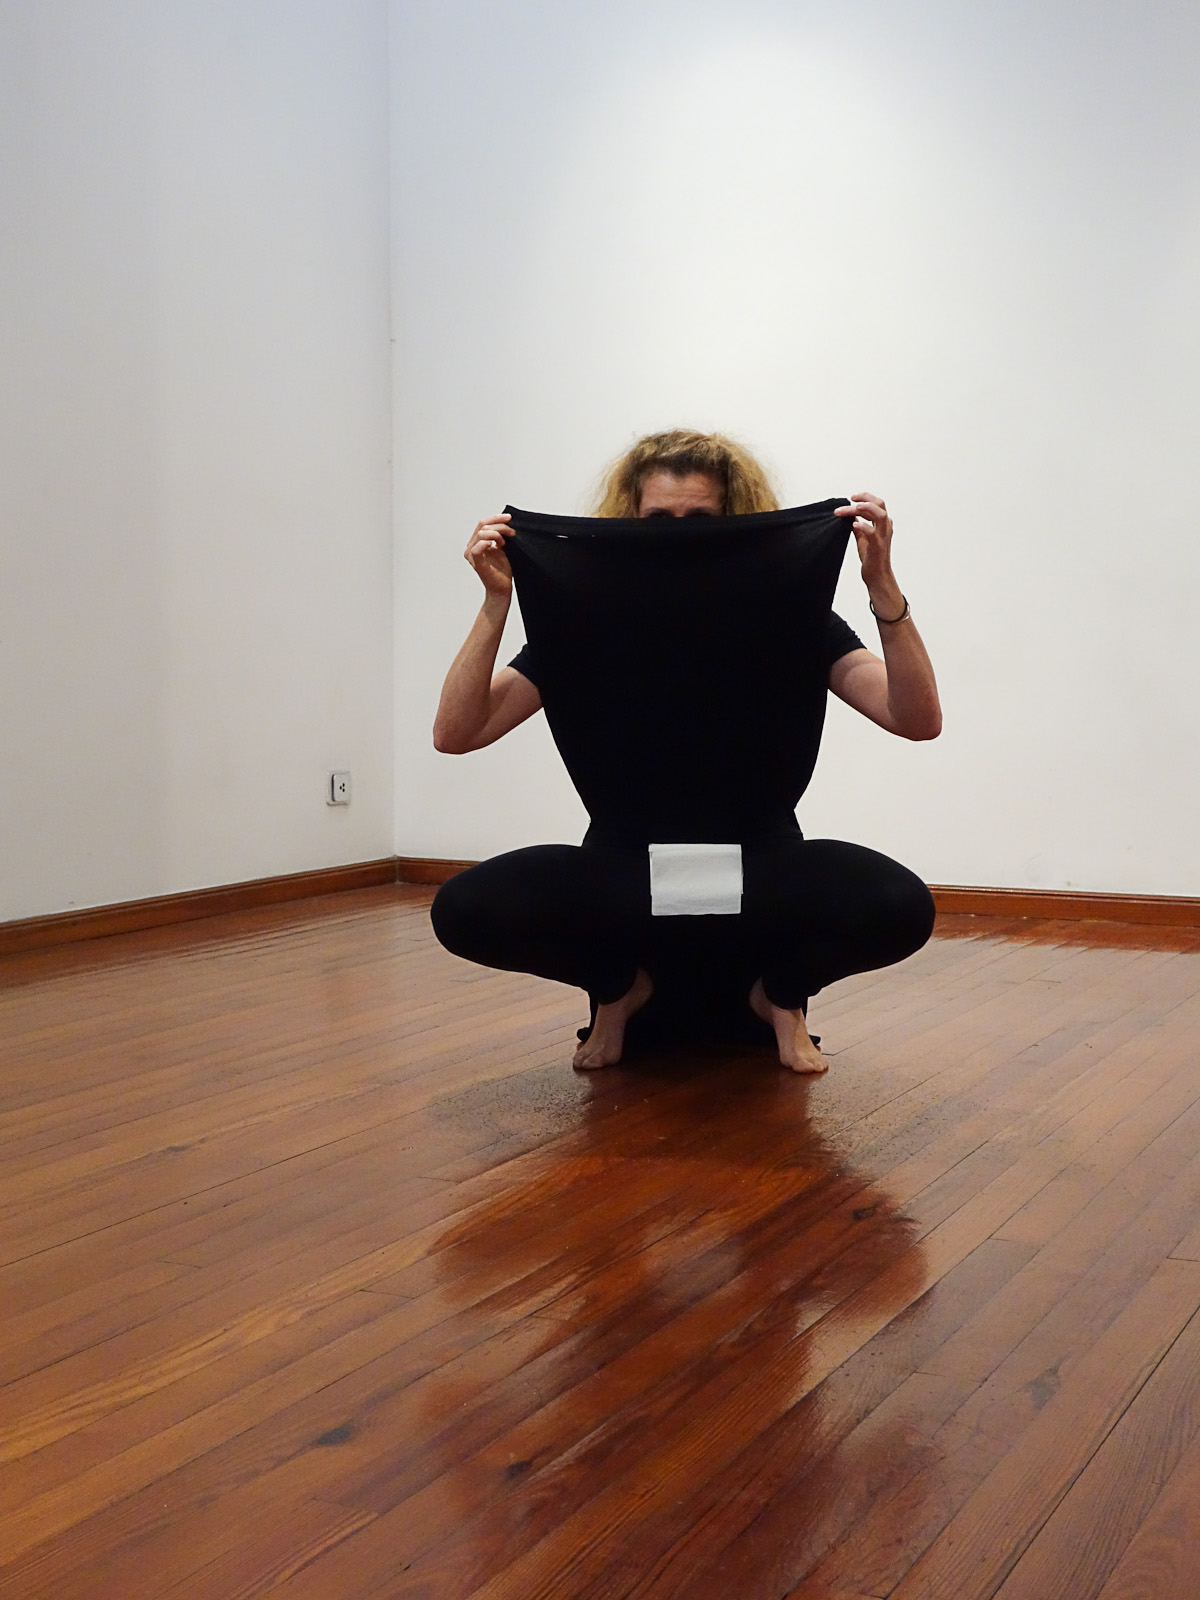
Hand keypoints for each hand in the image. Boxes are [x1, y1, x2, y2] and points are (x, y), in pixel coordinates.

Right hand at [465, 513, 512, 598]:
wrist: (502, 588)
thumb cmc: (502, 571)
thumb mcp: (502, 548)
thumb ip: (500, 535)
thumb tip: (506, 521)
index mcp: (476, 542)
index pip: (483, 523)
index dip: (496, 518)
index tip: (509, 518)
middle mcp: (471, 547)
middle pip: (483, 526)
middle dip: (499, 525)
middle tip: (512, 532)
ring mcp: (472, 555)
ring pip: (482, 534)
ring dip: (497, 534)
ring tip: (505, 543)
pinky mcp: (476, 563)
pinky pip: (477, 548)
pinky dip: (486, 543)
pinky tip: (496, 545)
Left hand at [835, 491, 899, 606]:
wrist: (877, 575)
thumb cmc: (872, 557)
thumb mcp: (863, 538)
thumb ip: (859, 526)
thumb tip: (850, 516)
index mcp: (883, 524)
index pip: (876, 504)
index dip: (864, 497)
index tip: (852, 497)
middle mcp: (886, 527)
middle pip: (879, 504)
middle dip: (865, 498)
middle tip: (851, 498)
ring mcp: (883, 536)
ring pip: (880, 514)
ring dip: (866, 508)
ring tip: (853, 507)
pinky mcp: (878, 545)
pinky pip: (872, 532)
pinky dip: (863, 526)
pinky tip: (854, 525)